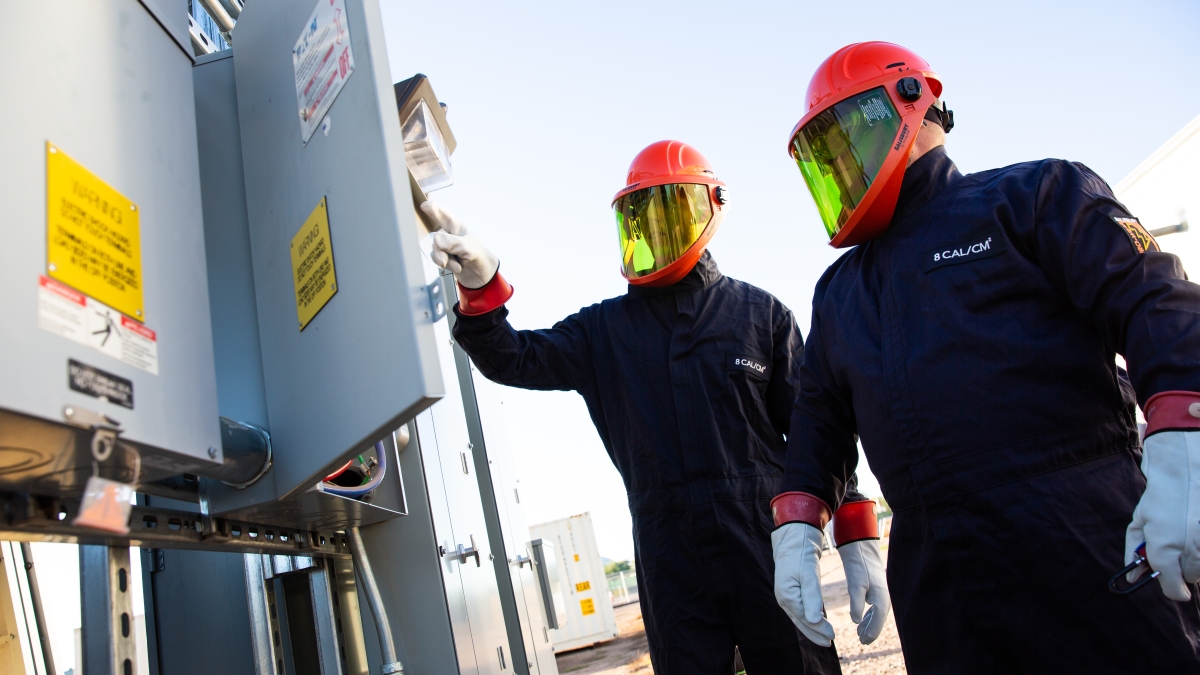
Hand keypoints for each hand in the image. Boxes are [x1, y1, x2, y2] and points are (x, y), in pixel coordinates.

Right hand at [421, 201, 498, 288]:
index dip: (431, 208)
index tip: (423, 205)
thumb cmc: (479, 257)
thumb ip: (452, 243)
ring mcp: (446, 245)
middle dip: (441, 251)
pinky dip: (446, 266)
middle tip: (446, 260)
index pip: (442, 213)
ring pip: (435, 250)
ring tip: (458, 265)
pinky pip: (436, 259)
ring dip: (446, 260)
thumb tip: (436, 241)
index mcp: (457, 226)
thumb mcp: (467, 248)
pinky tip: (456, 267)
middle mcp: (449, 234)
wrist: (481, 275)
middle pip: (436, 237)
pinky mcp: (443, 255)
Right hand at [772, 523, 834, 645]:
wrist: (793, 538)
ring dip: (811, 627)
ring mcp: (785, 595)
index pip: (805, 618)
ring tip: (824, 636)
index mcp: (787, 596)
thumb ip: (812, 598)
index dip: (819, 629)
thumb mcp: (809, 574)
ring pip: (799, 617)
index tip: (833, 636)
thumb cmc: (801, 555)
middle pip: (800, 621)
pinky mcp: (789, 590)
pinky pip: (799, 609)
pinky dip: (808, 617)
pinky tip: (816, 620)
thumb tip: (815, 621)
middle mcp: (783, 598)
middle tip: (829, 642)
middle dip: (814, 633)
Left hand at [840, 538, 890, 643]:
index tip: (864, 641)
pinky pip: (875, 607)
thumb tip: (855, 622)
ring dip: (870, 625)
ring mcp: (881, 593)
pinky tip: (861, 621)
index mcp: (881, 597)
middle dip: (871, 631)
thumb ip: (856, 603)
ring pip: (877, 614)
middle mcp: (884, 596)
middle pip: (879, 619)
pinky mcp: (876, 589)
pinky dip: (869, 616)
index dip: (872, 632)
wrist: (862, 548)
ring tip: (860, 635)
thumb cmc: (859, 566)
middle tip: (862, 642)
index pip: (878, 619)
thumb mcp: (855, 584)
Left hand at [1125, 429, 1199, 600]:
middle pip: (1192, 578)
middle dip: (1183, 567)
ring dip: (1198, 558)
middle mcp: (1189, 549)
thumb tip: (1132, 579)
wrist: (1187, 472)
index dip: (1173, 590)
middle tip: (1178, 545)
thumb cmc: (1160, 498)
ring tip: (1189, 533)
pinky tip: (1197, 530)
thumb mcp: (1140, 523)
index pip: (1175, 590)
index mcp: (1165, 549)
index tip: (1174, 587)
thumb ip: (1135, 553)